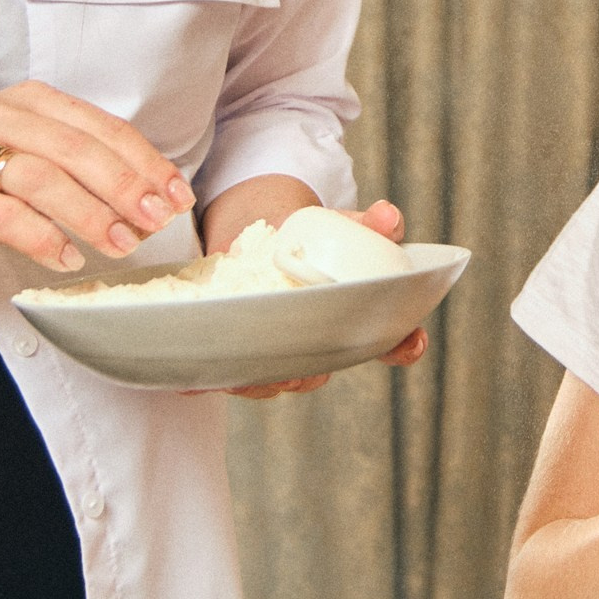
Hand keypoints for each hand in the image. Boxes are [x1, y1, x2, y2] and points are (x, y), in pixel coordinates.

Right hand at [0, 80, 191, 273]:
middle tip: (161, 221)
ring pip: (44, 177)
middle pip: (79, 149)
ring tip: (124, 244)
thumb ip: (68, 161)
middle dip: (129, 187)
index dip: (146, 161)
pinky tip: (67, 257)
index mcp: (24, 102)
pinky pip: (0, 214)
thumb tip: (142, 191)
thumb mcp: (12, 153)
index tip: (177, 195)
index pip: (101, 127)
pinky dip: (41, 236)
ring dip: (92, 213)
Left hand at [203, 193, 428, 399]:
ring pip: (273, 381)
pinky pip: (226, 376)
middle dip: (310, 373)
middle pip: (321, 371)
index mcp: (354, 316)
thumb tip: (387, 217)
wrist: (258, 230)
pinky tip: (190, 382)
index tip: (409, 341)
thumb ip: (365, 223)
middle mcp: (319, 345)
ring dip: (258, 382)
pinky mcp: (237, 353)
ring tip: (242, 374)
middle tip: (300, 366)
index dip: (403, 345)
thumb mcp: (337, 223)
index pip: (391, 341)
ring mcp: (278, 353)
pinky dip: (208, 380)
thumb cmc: (309, 234)